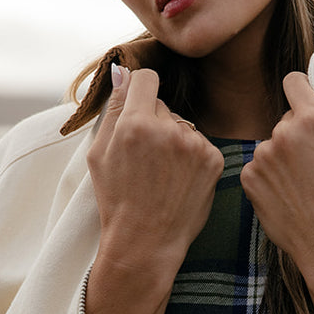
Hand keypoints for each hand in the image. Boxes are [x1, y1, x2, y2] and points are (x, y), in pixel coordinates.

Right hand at [87, 65, 224, 279]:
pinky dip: (191, 158)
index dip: (139, 91)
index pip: (146, 78)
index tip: (136, 106)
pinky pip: (200, 144)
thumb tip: (122, 71)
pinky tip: (178, 181)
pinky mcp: (214, 159)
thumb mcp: (99, 154)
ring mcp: (195, 145)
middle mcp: (169, 129)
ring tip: (161, 174)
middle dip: (153, 122)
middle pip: (164, 104)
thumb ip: (113, 109)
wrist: (146, 242)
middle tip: (144, 159)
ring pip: (183, 125)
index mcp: (135, 123)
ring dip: (173, 140)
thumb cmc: (116, 200)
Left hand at [239, 56, 313, 288]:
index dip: (301, 94)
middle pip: (285, 120)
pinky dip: (269, 179)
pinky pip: (258, 168)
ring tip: (303, 187)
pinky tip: (288, 197)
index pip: (293, 82)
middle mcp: (283, 132)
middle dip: (297, 136)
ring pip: (271, 146)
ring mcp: (262, 155)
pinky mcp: (248, 177)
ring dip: (282, 159)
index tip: (307, 111)